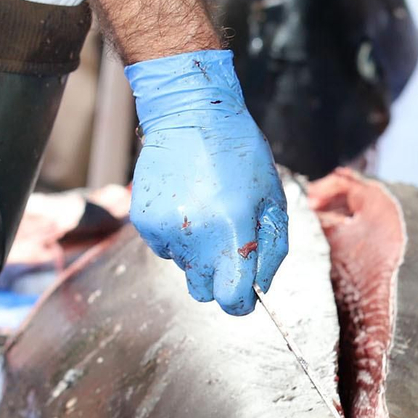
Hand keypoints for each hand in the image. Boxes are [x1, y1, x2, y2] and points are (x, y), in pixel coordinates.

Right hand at [126, 49, 287, 315]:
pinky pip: (163, 248)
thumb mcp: (273, 199)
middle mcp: (196, 237)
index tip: (246, 295)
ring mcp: (166, 230)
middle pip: (203, 293)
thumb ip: (272, 250)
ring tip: (205, 211)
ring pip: (183, 269)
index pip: (232, 301)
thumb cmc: (240, 155)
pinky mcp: (144, 221)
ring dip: (196, 253)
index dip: (242, 303)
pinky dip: (176, 236)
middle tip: (227, 246)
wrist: (190, 114)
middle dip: (218, 279)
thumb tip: (261, 287)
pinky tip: (185, 203)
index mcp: (234, 233)